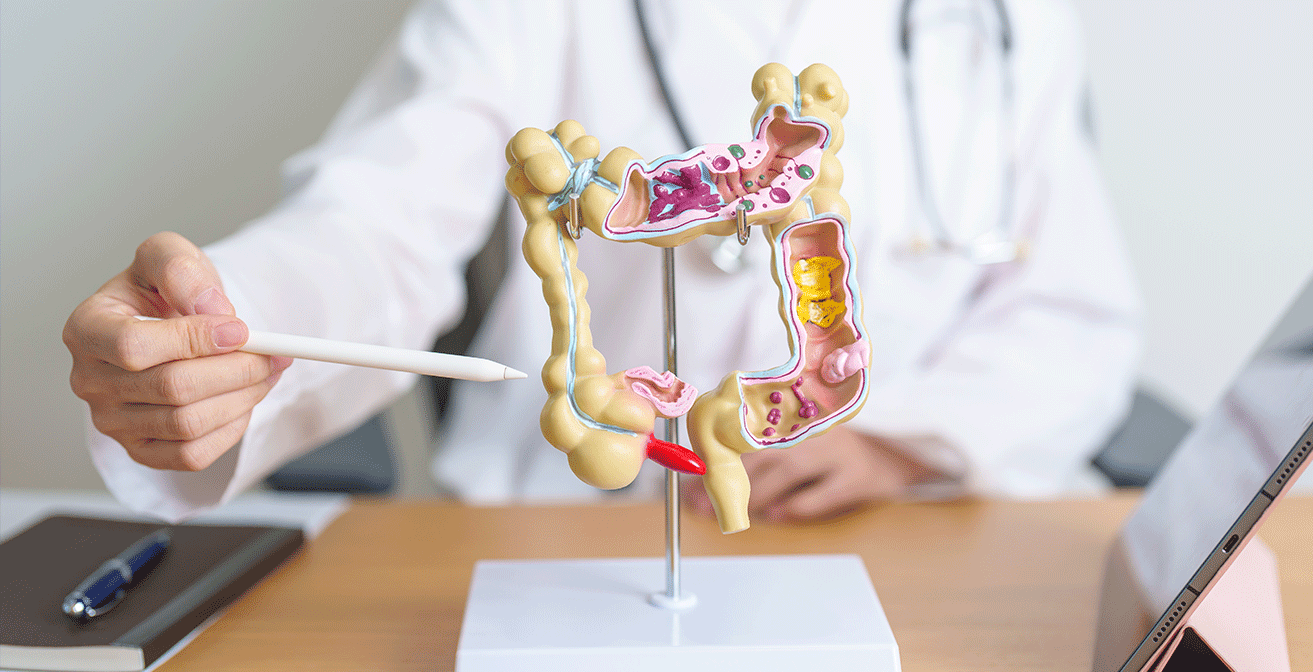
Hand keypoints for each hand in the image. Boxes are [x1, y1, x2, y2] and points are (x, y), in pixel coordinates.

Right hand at [63, 232, 290, 470]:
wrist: (168, 322)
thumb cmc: (164, 291)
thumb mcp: (169, 257)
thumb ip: (181, 270)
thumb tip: (212, 310)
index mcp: (87, 329)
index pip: (134, 346)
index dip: (195, 340)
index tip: (241, 330)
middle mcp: (89, 380)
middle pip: (172, 388)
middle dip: (237, 370)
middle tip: (273, 354)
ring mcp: (112, 422)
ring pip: (188, 424)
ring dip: (243, 397)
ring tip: (266, 371)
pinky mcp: (141, 450)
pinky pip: (192, 455)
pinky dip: (230, 428)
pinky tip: (243, 399)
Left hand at [683, 426, 936, 522]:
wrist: (894, 460)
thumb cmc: (835, 456)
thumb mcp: (802, 445)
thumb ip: (764, 455)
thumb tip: (713, 478)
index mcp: (798, 419)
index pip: (751, 433)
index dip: (719, 455)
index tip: (695, 477)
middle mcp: (815, 430)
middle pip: (765, 450)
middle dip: (730, 479)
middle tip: (704, 504)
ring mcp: (838, 451)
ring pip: (789, 469)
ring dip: (757, 492)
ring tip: (735, 511)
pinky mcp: (857, 475)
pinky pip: (823, 492)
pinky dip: (798, 504)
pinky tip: (779, 514)